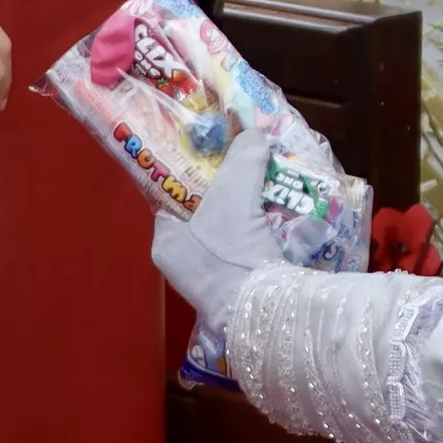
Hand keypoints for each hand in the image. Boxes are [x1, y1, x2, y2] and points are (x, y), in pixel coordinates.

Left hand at [148, 136, 279, 330]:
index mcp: (166, 241)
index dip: (188, 169)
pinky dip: (258, 228)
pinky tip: (275, 211)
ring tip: (262, 180)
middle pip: (201, 210)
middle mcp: (183, 261)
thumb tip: (254, 134)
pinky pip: (244, 246)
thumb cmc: (234, 247)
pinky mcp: (238, 286)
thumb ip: (244, 155)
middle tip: (241, 161)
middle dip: (223, 185)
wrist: (265, 307)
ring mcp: (211, 278)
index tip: (208, 149)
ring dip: (244, 206)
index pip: (170, 195)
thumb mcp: (236, 189)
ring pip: (225, 228)